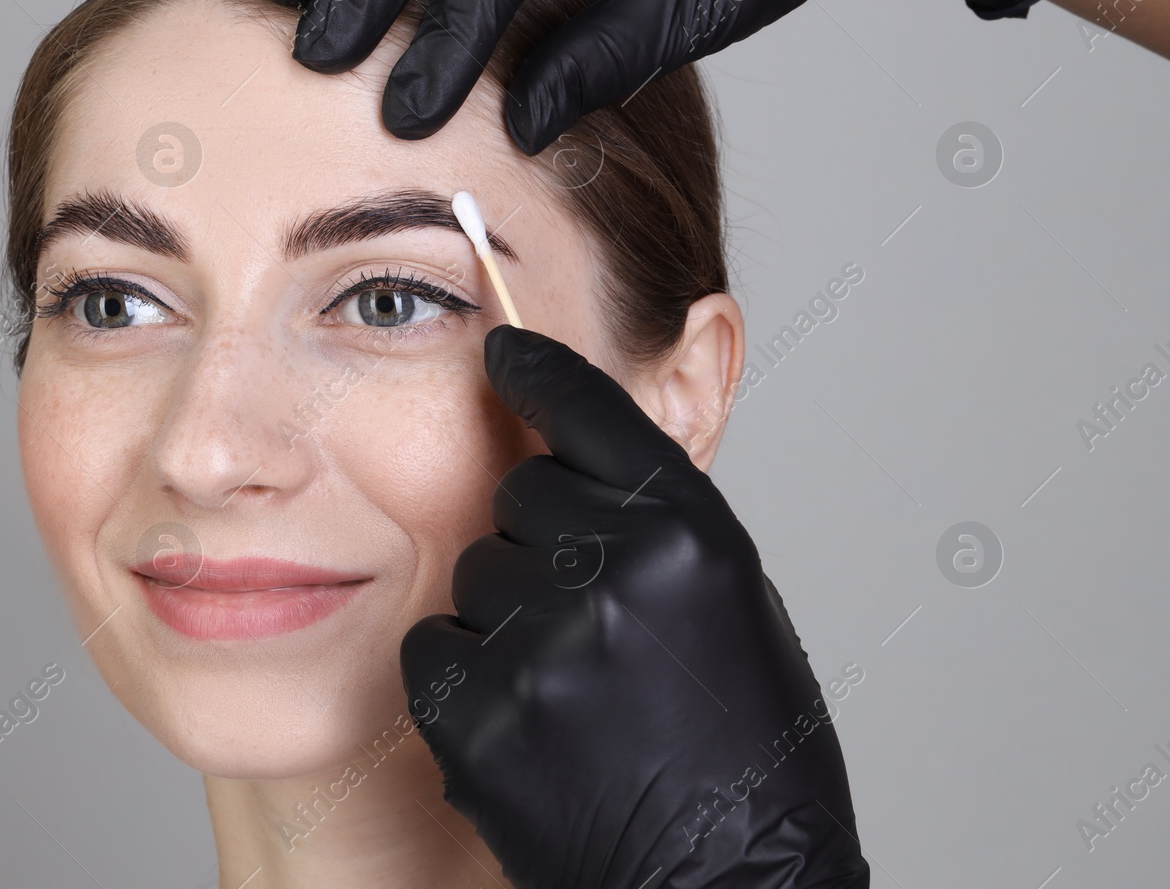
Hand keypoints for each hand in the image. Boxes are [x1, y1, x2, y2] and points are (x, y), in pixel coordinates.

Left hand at [400, 326, 867, 887]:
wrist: (729, 886)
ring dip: (507, 614)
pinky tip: (531, 724)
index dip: (535, 367)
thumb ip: (656, 523)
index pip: (586, 407)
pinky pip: (436, 647)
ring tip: (573, 688)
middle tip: (588, 616)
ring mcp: (541, 643)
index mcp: (688, 531)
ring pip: (475, 573)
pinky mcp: (479, 713)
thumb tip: (578, 466)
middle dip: (538, 535)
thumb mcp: (731, 604)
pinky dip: (468, 675)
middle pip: (518, 493)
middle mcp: (612, 570)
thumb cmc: (747, 752)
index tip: (499, 347)